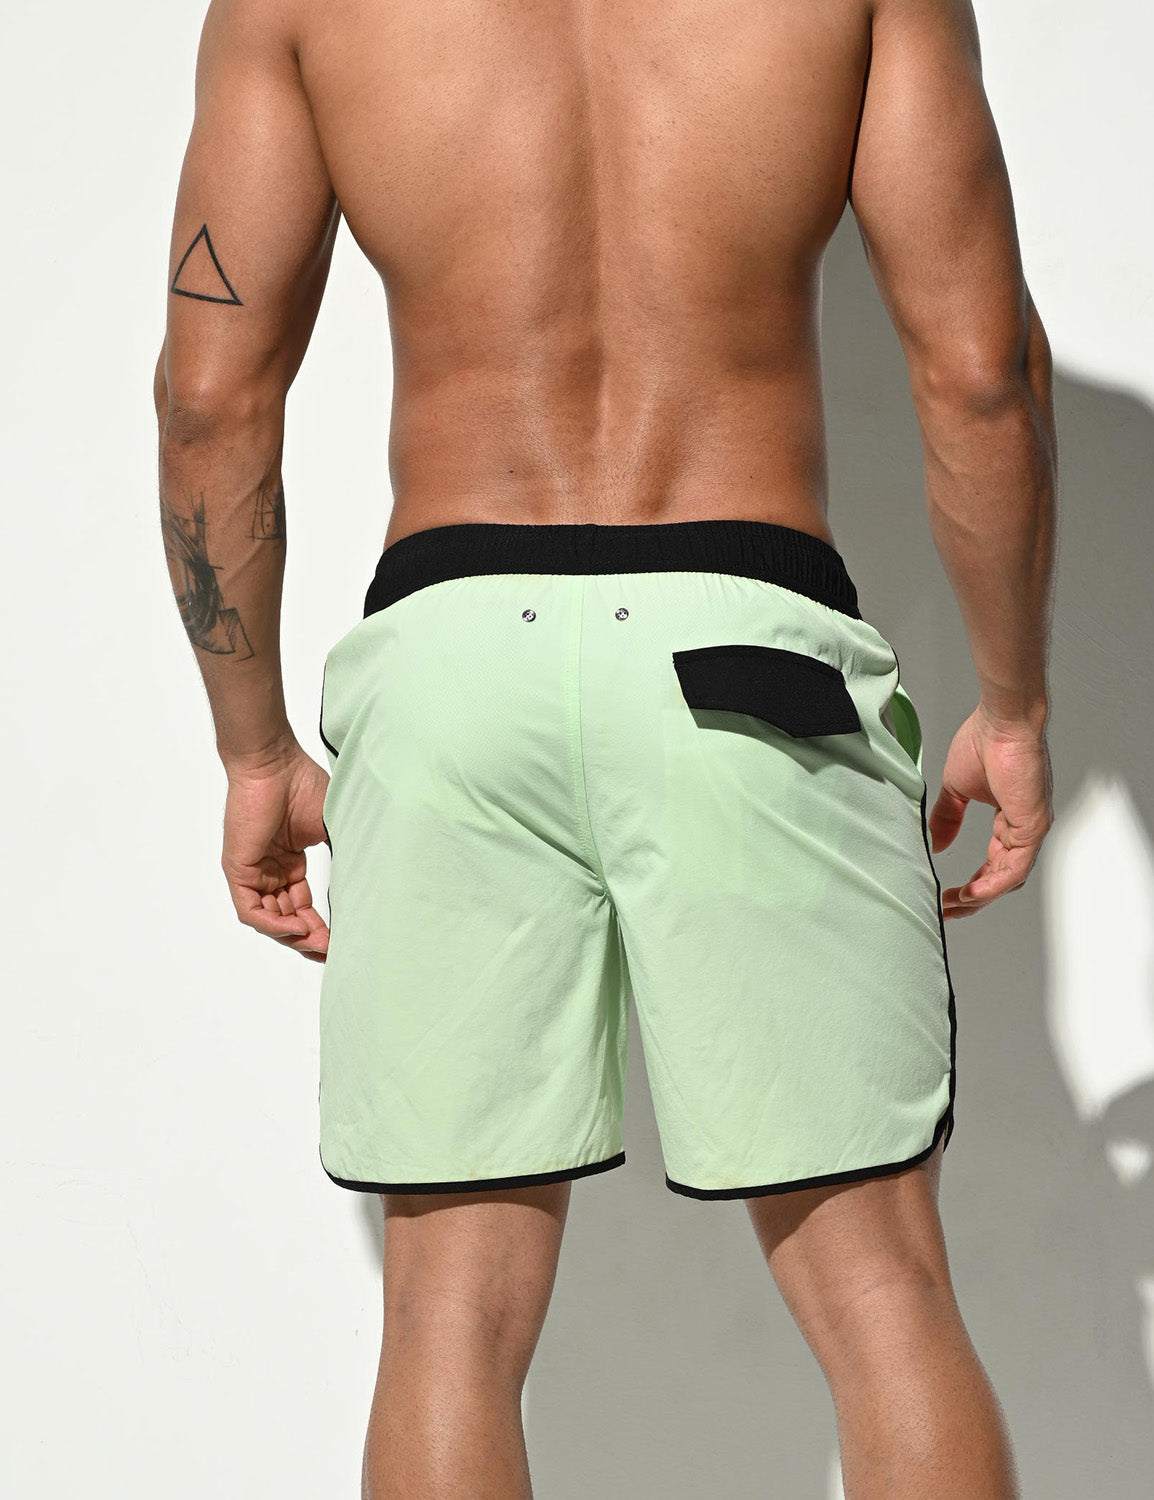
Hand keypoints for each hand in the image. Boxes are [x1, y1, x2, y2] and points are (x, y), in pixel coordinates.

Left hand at [221, 743, 331, 961]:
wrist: (274, 763)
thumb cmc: (303, 785)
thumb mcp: (331, 829)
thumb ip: (343, 858)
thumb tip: (365, 887)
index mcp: (290, 864)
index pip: (303, 907)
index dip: (322, 927)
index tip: (344, 941)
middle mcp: (270, 872)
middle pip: (288, 919)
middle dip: (310, 940)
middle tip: (332, 953)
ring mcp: (253, 873)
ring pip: (270, 921)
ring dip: (294, 937)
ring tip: (319, 945)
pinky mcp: (238, 871)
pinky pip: (252, 911)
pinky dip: (274, 924)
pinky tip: (296, 929)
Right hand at [927, 705, 1052, 919]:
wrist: (1001, 723)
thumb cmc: (985, 742)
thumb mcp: (956, 789)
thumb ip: (947, 818)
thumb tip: (935, 843)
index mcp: (1009, 821)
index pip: (992, 864)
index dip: (970, 884)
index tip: (946, 897)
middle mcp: (1022, 829)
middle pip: (1001, 878)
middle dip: (973, 899)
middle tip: (947, 911)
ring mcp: (1030, 829)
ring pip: (1008, 878)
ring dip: (981, 896)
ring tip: (955, 905)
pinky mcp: (1033, 826)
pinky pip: (1015, 867)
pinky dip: (993, 883)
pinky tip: (973, 892)